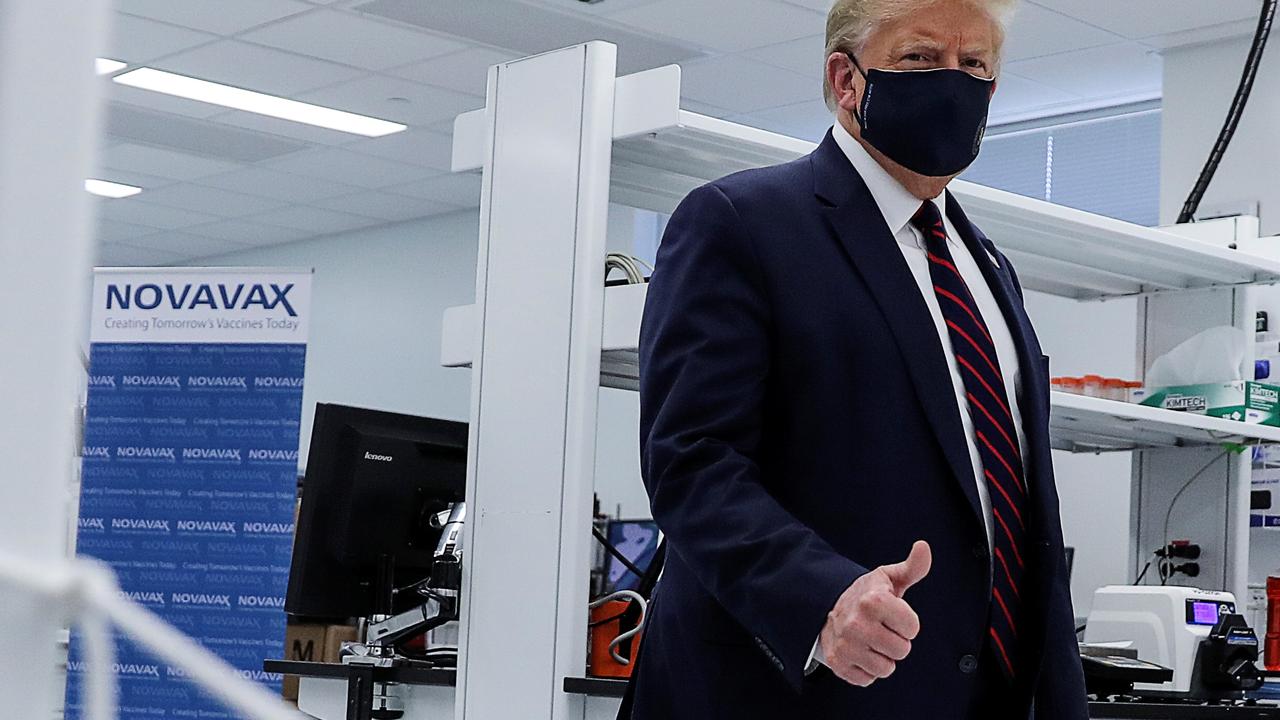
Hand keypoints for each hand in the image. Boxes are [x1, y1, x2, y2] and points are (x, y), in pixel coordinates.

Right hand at [819, 540, 931, 686]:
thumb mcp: (888, 578)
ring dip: (882, 657)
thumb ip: (912, 567)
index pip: (913, 628)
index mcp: (874, 601)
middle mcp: (857, 624)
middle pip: (902, 651)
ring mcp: (846, 645)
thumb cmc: (864, 594)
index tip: (894, 615)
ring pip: (886, 669)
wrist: (824, 606)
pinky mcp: (838, 663)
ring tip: (870, 640)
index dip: (907, 623)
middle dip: (896, 641)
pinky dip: (866, 669)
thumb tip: (924, 547)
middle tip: (881, 629)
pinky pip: (868, 679)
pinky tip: (859, 651)